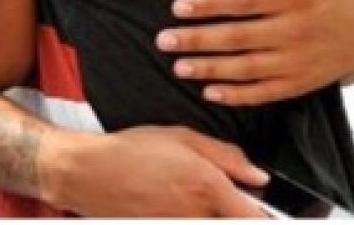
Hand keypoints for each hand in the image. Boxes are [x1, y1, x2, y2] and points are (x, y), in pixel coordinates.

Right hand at [42, 125, 267, 216]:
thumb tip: (257, 174)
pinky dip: (185, 214)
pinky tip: (167, 201)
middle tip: (213, 194)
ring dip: (206, 213)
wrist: (88, 173)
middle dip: (230, 210)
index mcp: (207, 187)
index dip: (265, 215)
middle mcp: (196, 215)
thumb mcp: (181, 137)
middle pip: (231, 222)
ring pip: (209, 223)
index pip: (255, 218)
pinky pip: (185, 223)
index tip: (264, 209)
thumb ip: (226, 156)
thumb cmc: (130, 151)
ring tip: (180, 194)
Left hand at [158, 0, 353, 105]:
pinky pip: (267, 93)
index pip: (245, 1)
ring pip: (248, 68)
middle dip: (199, 39)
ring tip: (178, 66)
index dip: (211, 4)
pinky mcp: (303, 82)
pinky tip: (210, 92)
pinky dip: (238, 96)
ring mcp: (300, 60)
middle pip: (239, 37)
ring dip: (211, 69)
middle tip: (163, 40)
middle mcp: (296, 30)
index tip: (179, 7)